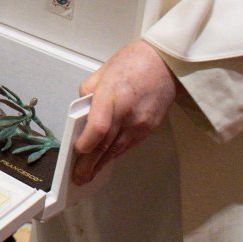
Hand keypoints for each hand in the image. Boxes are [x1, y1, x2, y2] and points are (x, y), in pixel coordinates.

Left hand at [72, 40, 179, 185]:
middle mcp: (127, 114)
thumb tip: (81, 113)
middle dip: (90, 164)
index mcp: (112, 96)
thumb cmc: (132, 63)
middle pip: (106, 145)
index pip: (98, 128)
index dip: (86, 144)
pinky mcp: (150, 128)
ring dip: (102, 164)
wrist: (166, 63)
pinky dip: (115, 153)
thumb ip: (88, 93)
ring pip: (117, 149)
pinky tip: (105, 160)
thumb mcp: (102, 72)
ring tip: (88, 175)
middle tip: (78, 178)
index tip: (76, 152)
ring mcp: (141, 123)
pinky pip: (128, 145)